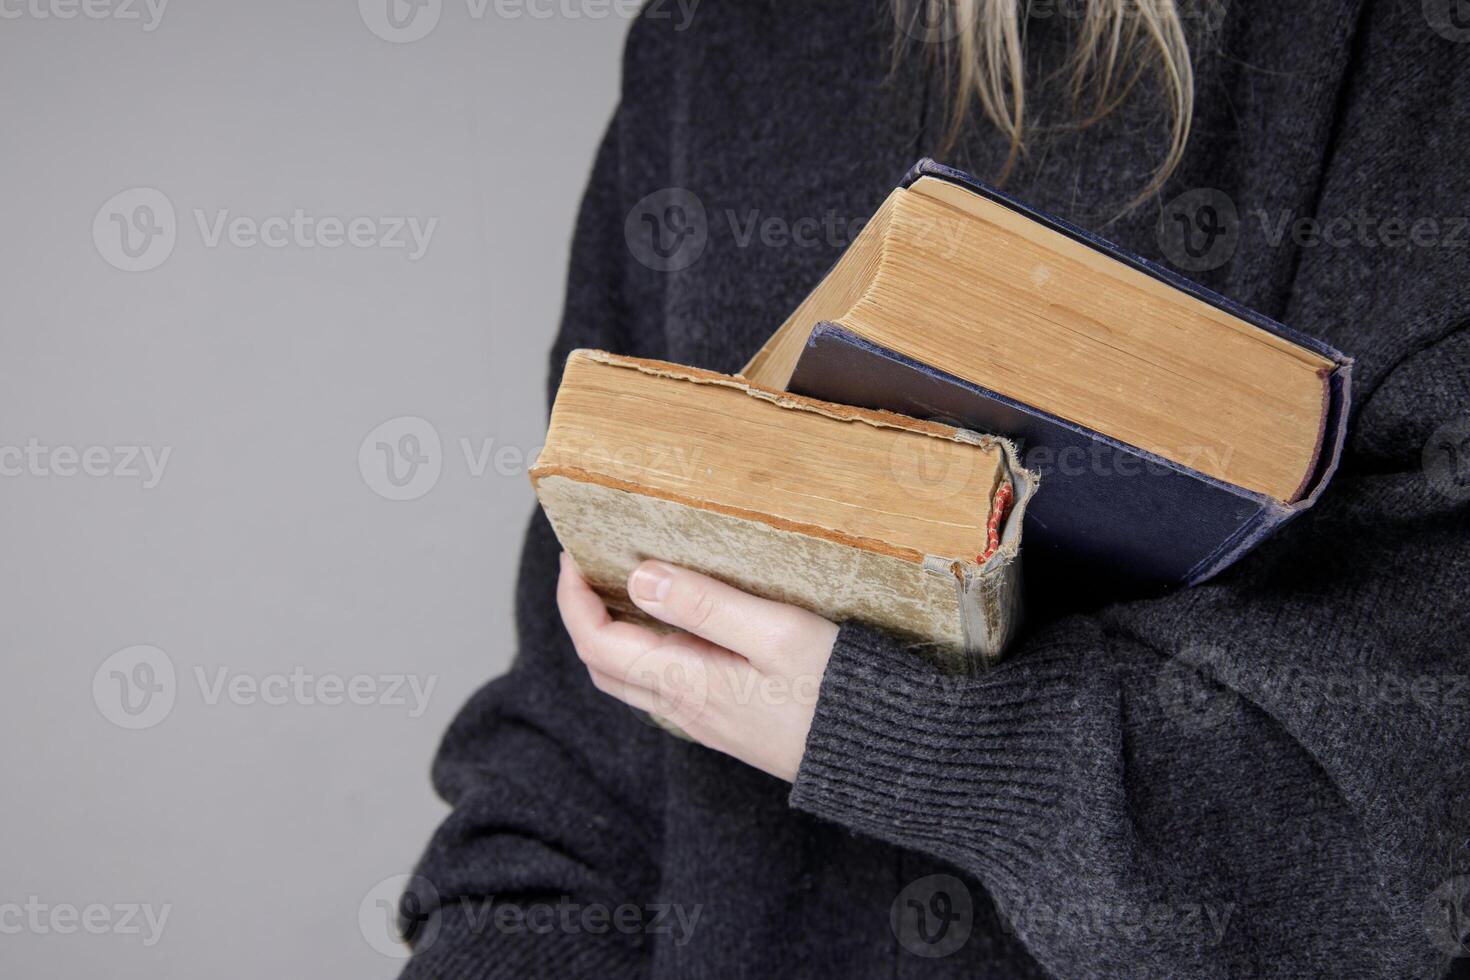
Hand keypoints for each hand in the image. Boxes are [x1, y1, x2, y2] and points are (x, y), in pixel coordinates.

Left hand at [556, 553, 838, 781]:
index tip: (573, 552)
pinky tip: (680, 622)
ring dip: (615, 633)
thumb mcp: (777, 632)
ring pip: (634, 679)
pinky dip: (651, 649)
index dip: (571, 597)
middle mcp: (687, 709)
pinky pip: (668, 687)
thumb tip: (639, 578)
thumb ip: (705, 605)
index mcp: (687, 683)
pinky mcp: (732, 723)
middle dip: (584, 614)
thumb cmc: (840, 692)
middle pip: (604, 665)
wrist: (887, 757)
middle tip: (591, 564)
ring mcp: (708, 721)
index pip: (597, 642)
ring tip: (629, 584)